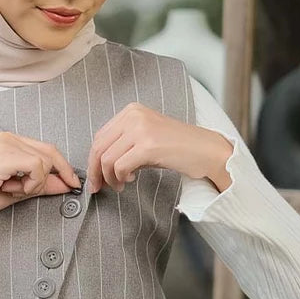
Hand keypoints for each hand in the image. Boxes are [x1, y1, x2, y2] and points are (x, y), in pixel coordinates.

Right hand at [0, 131, 81, 235]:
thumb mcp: (19, 190)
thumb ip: (42, 184)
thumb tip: (66, 183)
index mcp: (9, 141)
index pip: (46, 148)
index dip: (62, 166)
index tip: (72, 182)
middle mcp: (7, 137)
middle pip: (49, 152)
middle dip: (54, 175)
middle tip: (49, 190)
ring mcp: (5, 145)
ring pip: (44, 162)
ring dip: (35, 183)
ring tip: (14, 190)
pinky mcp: (4, 156)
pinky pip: (36, 167)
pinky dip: (31, 183)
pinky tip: (12, 189)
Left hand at [86, 102, 232, 193]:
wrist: (207, 151)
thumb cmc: (177, 148)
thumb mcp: (145, 139)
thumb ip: (122, 145)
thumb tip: (99, 165)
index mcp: (131, 111)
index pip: (100, 137)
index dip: (93, 160)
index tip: (95, 177)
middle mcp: (133, 116)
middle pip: (99, 147)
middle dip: (95, 171)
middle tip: (98, 187)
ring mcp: (140, 129)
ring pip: (107, 159)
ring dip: (109, 178)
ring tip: (119, 185)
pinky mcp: (148, 145)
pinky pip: (120, 166)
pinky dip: (120, 178)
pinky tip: (131, 180)